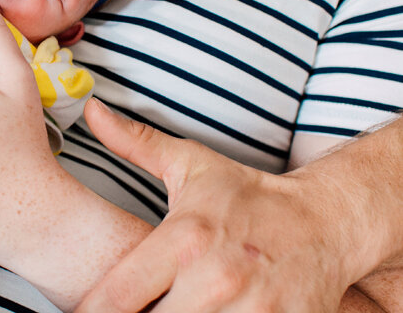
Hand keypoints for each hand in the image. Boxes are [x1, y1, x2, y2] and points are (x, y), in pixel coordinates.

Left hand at [75, 100, 361, 312]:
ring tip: (165, 307)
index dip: (91, 310)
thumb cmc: (248, 196)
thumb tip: (92, 111)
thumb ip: (136, 143)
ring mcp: (252, 312)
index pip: (119, 295)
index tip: (78, 311)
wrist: (325, 223)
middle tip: (133, 305)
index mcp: (185, 238)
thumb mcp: (191, 165)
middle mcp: (214, 280)